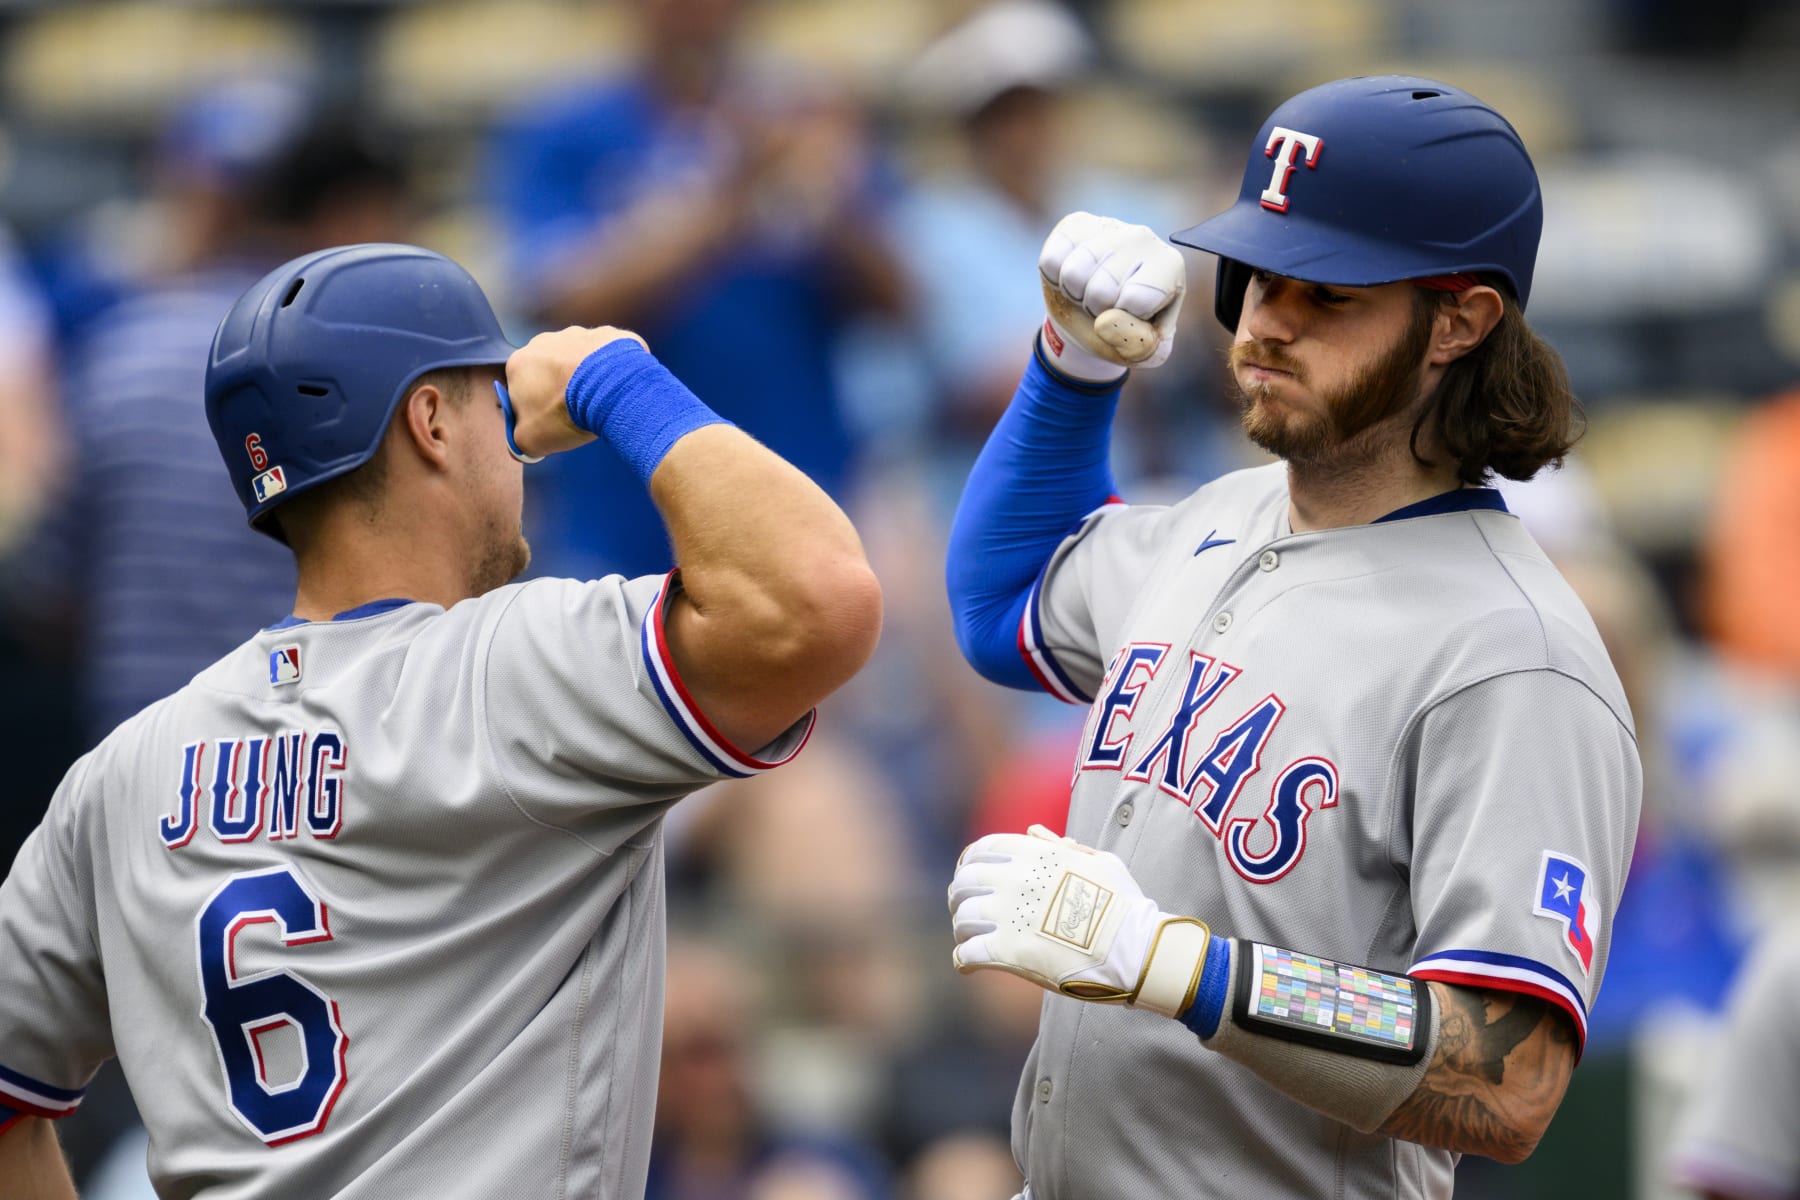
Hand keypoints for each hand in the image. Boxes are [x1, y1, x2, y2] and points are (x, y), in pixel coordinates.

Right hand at [500, 325, 648, 459]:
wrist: (610, 388)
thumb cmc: (563, 412)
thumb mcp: (531, 440)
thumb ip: (518, 442)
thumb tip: (520, 447)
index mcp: (518, 364)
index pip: (520, 390)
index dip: (535, 408)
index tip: (552, 421)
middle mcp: (543, 342)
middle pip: (548, 371)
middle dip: (559, 388)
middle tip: (577, 410)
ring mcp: (576, 334)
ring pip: (576, 359)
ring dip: (583, 376)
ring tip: (598, 399)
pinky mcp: (605, 334)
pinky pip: (604, 354)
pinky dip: (608, 368)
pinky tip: (615, 385)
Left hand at [948, 825, 1212, 1017]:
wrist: (1134, 948)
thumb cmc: (1124, 905)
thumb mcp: (1098, 862)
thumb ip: (1060, 847)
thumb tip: (1033, 832)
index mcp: (1033, 855)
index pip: (981, 850)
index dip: (970, 864)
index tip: (970, 877)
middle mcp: (1014, 880)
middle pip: (964, 883)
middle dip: (960, 897)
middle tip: (965, 911)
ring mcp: (1008, 916)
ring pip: (962, 918)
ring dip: (962, 929)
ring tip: (970, 940)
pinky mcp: (1007, 953)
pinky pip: (967, 954)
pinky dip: (963, 960)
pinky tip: (969, 965)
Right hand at [1038, 212, 1185, 379]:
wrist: (1096, 317)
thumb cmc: (1126, 333)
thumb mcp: (1144, 350)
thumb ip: (1138, 344)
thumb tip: (1105, 321)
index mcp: (1170, 267)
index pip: (1137, 300)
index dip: (1123, 322)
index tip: (1130, 318)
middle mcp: (1143, 238)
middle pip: (1101, 289)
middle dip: (1096, 311)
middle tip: (1104, 307)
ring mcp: (1109, 226)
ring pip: (1073, 273)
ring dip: (1074, 295)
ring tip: (1088, 292)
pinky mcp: (1076, 224)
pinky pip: (1051, 260)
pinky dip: (1054, 279)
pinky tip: (1073, 276)